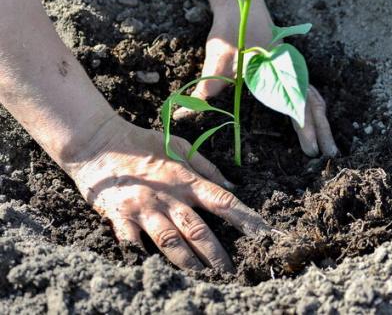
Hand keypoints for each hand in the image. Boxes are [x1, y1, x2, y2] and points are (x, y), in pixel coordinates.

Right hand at [64, 116, 268, 271]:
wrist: (98, 142)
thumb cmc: (143, 144)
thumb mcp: (180, 147)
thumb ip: (207, 168)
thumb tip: (233, 187)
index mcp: (186, 179)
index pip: (222, 201)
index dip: (245, 218)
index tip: (262, 234)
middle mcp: (168, 197)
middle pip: (198, 230)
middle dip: (217, 254)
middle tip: (232, 272)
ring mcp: (144, 209)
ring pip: (170, 242)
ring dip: (189, 263)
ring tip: (204, 279)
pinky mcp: (119, 217)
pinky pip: (133, 244)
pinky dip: (143, 258)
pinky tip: (155, 272)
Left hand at [175, 0, 338, 156]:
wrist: (241, 2)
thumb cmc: (230, 29)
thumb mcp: (218, 56)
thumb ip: (208, 86)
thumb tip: (183, 114)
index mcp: (279, 71)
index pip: (298, 105)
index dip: (306, 129)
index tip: (310, 151)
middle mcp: (291, 71)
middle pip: (314, 103)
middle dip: (323, 130)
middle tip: (330, 154)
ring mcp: (292, 69)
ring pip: (313, 97)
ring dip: (321, 121)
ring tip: (326, 143)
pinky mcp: (288, 68)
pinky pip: (307, 91)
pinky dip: (312, 108)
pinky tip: (311, 119)